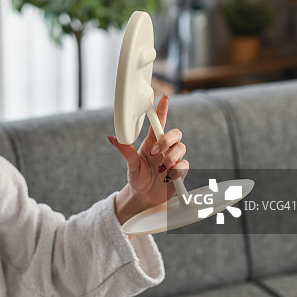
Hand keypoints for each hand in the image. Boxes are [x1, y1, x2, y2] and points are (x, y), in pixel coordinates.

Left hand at [108, 96, 188, 214]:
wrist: (145, 197)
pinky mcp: (180, 171)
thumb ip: (125, 151)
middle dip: (167, 140)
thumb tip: (112, 138)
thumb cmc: (138, 178)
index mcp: (152, 142)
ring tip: (162, 169)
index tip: (163, 98)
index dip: (162, 110)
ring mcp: (173, 159)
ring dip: (171, 158)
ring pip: (181, 148)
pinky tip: (168, 177)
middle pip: (175, 133)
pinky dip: (177, 170)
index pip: (158, 123)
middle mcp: (164, 148)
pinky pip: (185, 165)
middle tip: (156, 152)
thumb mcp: (131, 165)